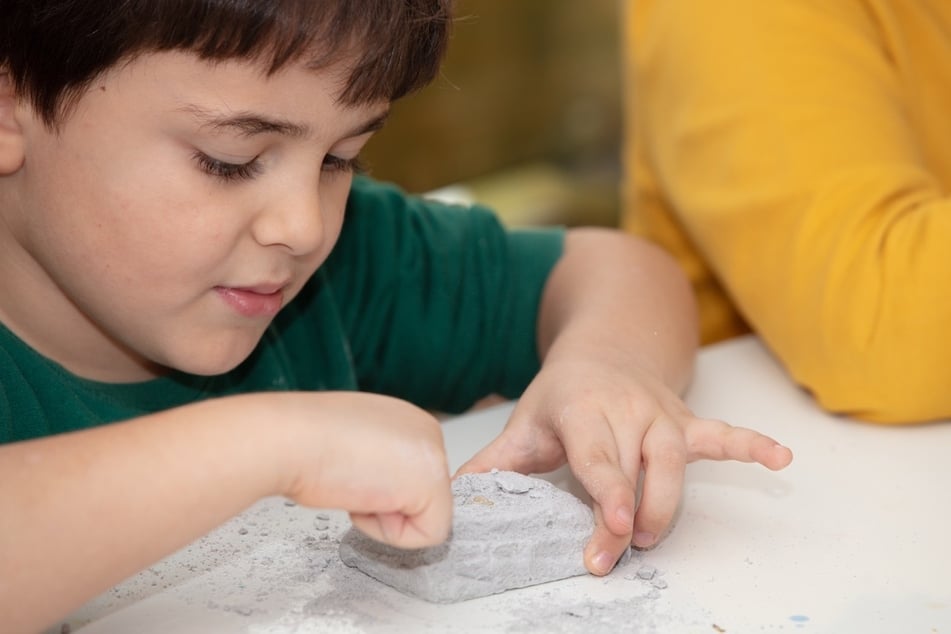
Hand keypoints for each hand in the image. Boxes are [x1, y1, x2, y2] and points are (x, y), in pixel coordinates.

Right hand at [271, 392, 453, 548]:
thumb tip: (379, 484)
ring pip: (425, 516)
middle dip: (385, 504)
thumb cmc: (304, 440)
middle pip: (422, 498)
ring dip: (385, 517)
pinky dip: (392, 533)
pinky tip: (365, 502)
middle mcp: (428, 431)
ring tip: (355, 486)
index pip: (412, 477)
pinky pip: (428, 533)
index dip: (380, 490)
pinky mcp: (433, 485)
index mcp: (409, 420)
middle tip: (351, 481)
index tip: (352, 473)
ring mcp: (435, 455)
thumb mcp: (354, 444)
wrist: (290, 439)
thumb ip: (378, 461)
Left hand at [456, 357, 792, 574]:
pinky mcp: (686, 421)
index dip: (607, 493)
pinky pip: (722, 433)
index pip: (597, 458)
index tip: (613, 527)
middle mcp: (626, 407)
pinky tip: (781, 459)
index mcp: (582, 408)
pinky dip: (751, 445)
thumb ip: (494, 464)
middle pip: (636, 467)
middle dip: (631, 514)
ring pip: (676, 459)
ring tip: (652, 535)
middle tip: (617, 554)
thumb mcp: (524, 422)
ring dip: (668, 501)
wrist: (605, 350)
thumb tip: (454, 495)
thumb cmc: (562, 395)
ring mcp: (661, 413)